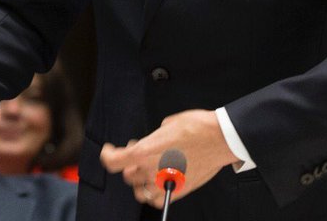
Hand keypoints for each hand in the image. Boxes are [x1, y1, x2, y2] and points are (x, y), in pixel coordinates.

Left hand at [100, 109, 237, 206]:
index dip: (107, 155)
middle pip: (127, 174)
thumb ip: (154, 138)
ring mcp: (165, 183)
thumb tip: (154, 143)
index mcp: (144, 151)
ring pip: (140, 190)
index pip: (113, 161)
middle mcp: (151, 170)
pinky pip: (157, 201)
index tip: (109, 150)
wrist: (219, 138)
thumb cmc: (196, 127)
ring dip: (140, 181)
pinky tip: (157, 184)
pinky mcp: (179, 190)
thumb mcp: (166, 124)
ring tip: (147, 170)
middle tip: (138, 153)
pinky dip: (154, 195)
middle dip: (130, 163)